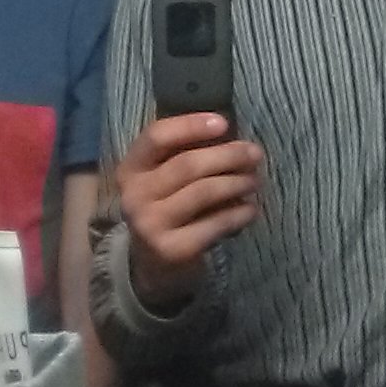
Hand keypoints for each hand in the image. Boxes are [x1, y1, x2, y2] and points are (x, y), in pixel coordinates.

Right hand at [117, 113, 261, 310]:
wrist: (151, 264)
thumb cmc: (165, 207)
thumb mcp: (161, 178)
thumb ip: (183, 154)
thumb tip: (230, 134)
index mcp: (130, 169)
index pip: (157, 136)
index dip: (191, 125)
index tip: (223, 122)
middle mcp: (134, 195)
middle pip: (187, 165)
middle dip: (227, 155)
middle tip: (255, 153)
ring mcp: (151, 224)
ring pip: (203, 192)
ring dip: (236, 182)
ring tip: (255, 180)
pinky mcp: (172, 250)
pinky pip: (214, 224)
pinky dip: (238, 213)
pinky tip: (251, 208)